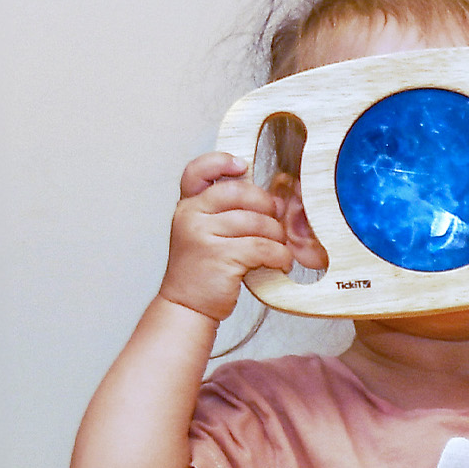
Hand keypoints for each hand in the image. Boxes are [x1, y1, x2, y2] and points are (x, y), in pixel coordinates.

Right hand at [158, 153, 302, 322]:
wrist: (186, 305)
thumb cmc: (203, 270)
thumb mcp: (205, 233)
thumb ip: (227, 213)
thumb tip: (273, 200)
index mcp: (188, 205)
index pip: (198, 171)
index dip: (221, 162)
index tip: (243, 166)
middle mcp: (191, 215)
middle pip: (240, 193)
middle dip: (267, 206)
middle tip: (276, 223)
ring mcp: (203, 235)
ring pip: (256, 222)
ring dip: (277, 236)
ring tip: (280, 248)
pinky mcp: (220, 257)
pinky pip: (263, 247)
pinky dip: (279, 255)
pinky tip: (281, 262)